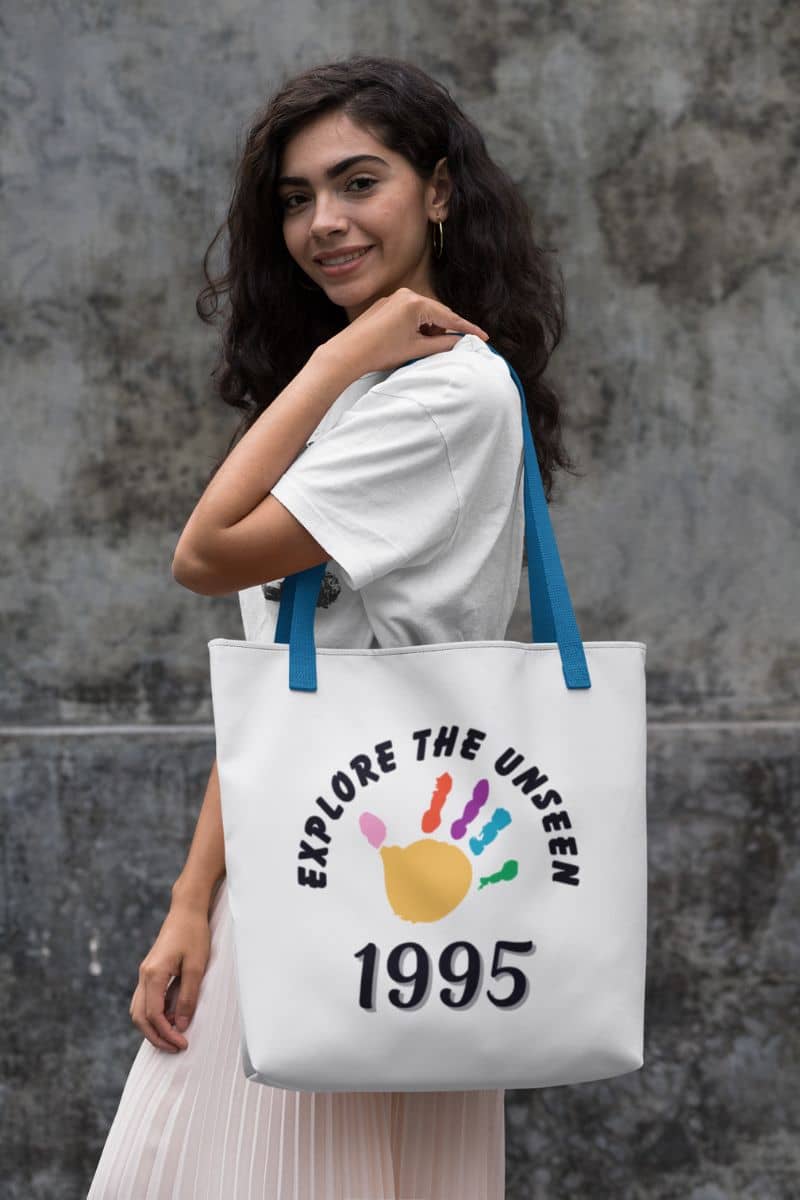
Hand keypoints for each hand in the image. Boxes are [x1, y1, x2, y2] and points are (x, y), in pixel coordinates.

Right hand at [129, 898, 211, 1052]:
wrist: (187, 910)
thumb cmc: (194, 934)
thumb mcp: (197, 966)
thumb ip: (188, 996)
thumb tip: (181, 1025)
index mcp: (154, 974)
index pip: (153, 1015)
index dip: (166, 1034)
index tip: (182, 1043)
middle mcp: (144, 975)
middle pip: (140, 1017)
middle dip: (156, 1037)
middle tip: (176, 1048)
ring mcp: (145, 973)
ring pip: (139, 1010)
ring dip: (152, 1028)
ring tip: (173, 1038)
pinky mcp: (150, 971)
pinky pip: (145, 1000)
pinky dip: (154, 1015)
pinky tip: (171, 1019)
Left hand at [321, 287, 489, 378]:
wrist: (347, 353)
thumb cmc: (380, 352)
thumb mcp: (416, 350)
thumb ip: (442, 345)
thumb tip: (459, 343)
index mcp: (416, 303)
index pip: (449, 318)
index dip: (467, 329)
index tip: (483, 337)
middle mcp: (406, 294)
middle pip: (437, 313)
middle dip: (448, 330)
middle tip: (459, 346)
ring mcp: (394, 298)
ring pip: (424, 313)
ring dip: (431, 329)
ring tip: (429, 347)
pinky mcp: (385, 305)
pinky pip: (410, 313)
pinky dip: (418, 325)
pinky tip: (416, 339)